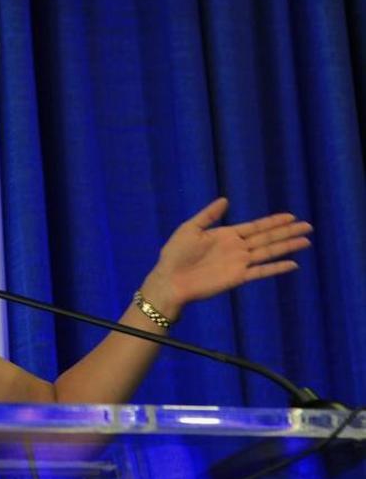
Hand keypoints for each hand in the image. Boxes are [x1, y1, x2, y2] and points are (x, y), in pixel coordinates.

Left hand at [144, 197, 311, 317]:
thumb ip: (209, 215)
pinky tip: (293, 265)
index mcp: (226, 235)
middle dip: (287, 231)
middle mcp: (237, 248)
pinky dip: (276, 268)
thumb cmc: (175, 254)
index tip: (291, 215)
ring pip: (269, 252)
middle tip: (308, 226)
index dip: (273, 221)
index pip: (256, 226)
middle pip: (268, 238)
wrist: (170, 280)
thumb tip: (225, 199)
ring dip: (287, 247)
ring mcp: (239, 263)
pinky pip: (261, 272)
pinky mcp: (238, 278)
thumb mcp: (190, 229)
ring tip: (306, 241)